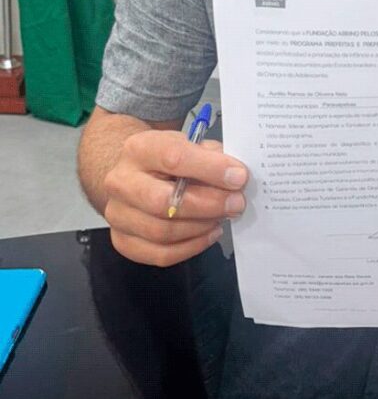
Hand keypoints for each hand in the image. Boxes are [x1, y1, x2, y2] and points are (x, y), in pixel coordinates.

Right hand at [101, 130, 247, 266]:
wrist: (137, 174)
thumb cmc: (171, 159)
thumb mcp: (191, 144)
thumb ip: (213, 156)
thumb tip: (236, 177)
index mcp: (139, 149)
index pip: (174, 159)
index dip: (211, 169)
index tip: (239, 177)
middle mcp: (120, 182)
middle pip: (162, 202)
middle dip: (208, 205)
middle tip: (236, 204)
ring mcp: (116, 214)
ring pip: (161, 232)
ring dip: (201, 227)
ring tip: (222, 217)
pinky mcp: (122, 240)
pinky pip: (159, 254)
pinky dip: (191, 247)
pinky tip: (209, 234)